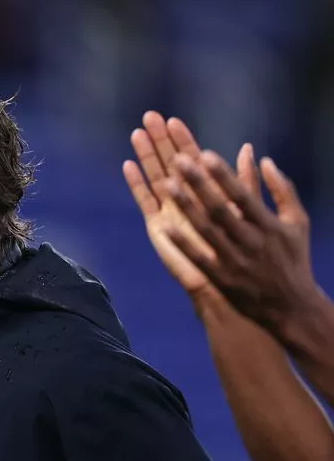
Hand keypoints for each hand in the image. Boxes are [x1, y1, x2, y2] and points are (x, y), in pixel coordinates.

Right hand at [122, 111, 253, 297]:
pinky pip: (145, 201)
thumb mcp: (246, 210)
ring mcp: (170, 212)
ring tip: (136, 133)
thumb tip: (247, 148)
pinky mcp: (158, 227)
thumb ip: (243, 181)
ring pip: (156, 177)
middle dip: (160, 140)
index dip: (183, 139)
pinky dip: (137, 183)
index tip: (173, 119)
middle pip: (170, 163)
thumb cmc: (240, 251)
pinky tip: (128, 165)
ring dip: (146, 156)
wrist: (224, 282)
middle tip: (149, 116)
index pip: (193, 159)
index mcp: (208, 193)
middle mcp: (187, 199)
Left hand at [162, 151, 320, 331]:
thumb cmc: (293, 259)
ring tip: (166, 184)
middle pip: (220, 209)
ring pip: (206, 231)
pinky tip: (164, 227)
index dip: (223, 175)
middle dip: (199, 184)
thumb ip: (282, 190)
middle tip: (178, 160)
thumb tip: (264, 160)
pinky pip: (199, 258)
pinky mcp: (222, 278)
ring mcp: (235, 261)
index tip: (205, 153)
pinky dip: (183, 244)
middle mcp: (251, 241)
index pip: (243, 195)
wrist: (290, 307)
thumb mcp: (296, 223)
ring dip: (185, 207)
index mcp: (270, 225)